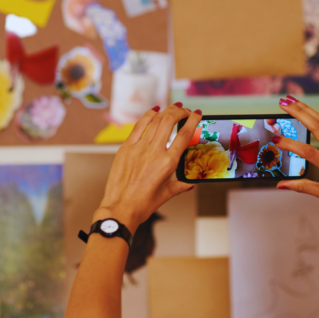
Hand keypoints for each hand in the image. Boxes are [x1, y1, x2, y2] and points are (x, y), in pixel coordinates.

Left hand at [94, 103, 202, 233]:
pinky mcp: (125, 148)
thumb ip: (181, 185)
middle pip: (169, 121)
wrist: (121, 208)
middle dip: (179, 111)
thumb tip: (190, 184)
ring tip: (172, 108)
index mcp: (168, 163)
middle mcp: (154, 152)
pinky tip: (154, 111)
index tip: (197, 113)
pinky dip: (148, 116)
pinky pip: (138, 126)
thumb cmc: (143, 204)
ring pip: (155, 120)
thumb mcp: (167, 193)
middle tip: (185, 110)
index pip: (184, 135)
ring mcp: (138, 148)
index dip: (193, 120)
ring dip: (166, 111)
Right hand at [275, 96, 318, 213]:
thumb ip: (301, 187)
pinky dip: (316, 117)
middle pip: (318, 126)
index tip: (276, 140)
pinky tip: (307, 112)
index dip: (290, 145)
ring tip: (291, 101)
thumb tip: (280, 185)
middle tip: (283, 103)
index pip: (308, 151)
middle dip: (299, 112)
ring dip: (308, 109)